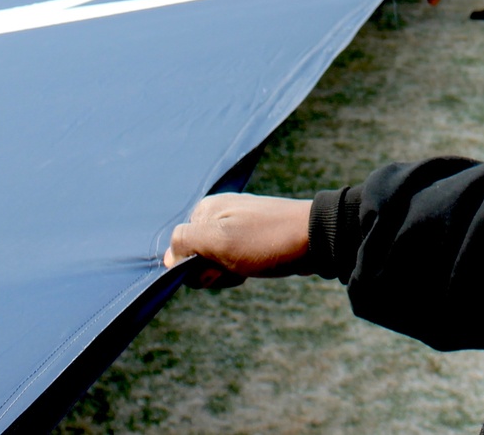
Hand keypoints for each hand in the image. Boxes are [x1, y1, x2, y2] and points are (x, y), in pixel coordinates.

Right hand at [164, 193, 313, 284]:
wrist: (315, 239)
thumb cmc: (265, 240)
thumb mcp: (219, 241)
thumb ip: (186, 243)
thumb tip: (168, 257)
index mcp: (206, 210)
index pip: (178, 249)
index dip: (194, 267)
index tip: (217, 265)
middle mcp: (218, 214)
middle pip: (196, 258)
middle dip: (213, 272)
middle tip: (236, 267)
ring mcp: (236, 227)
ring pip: (216, 263)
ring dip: (228, 274)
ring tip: (248, 267)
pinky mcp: (252, 239)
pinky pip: (234, 262)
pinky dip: (241, 271)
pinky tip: (255, 269)